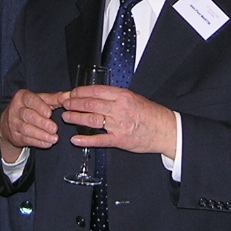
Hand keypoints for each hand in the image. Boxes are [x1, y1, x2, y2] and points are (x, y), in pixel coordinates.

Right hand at [0, 90, 59, 158]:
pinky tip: (48, 143)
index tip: (49, 113)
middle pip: (28, 115)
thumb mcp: (40, 100)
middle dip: (42, 122)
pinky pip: (26, 140)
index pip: (31, 100)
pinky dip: (38, 142)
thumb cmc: (30, 108)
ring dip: (42, 135)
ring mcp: (14, 124)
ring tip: (54, 138)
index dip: (40, 107)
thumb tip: (70, 96)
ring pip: (26, 129)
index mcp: (22, 97)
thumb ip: (55, 98)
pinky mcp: (15, 136)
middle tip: (54, 128)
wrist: (9, 122)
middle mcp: (16, 109)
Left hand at [63, 85, 177, 156]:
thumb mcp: (134, 98)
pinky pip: (99, 140)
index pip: (96, 91)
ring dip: (76, 118)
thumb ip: (116, 97)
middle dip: (74, 103)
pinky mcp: (120, 140)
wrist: (165, 130)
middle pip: (90, 104)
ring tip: (66, 118)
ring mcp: (119, 125)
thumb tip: (97, 95)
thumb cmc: (151, 114)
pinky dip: (85, 140)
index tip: (71, 93)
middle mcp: (119, 109)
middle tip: (64, 104)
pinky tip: (75, 140)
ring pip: (91, 120)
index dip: (80, 91)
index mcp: (123, 96)